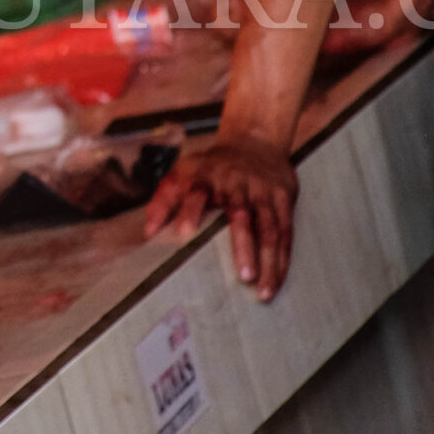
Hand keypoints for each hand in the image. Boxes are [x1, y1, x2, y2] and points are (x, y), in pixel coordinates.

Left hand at [145, 136, 299, 300]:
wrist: (254, 141)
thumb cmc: (212, 167)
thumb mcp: (184, 172)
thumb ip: (164, 200)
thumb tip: (148, 233)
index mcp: (207, 176)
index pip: (196, 191)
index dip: (189, 210)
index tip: (183, 234)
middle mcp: (236, 184)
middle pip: (241, 215)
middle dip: (243, 246)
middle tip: (243, 277)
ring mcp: (262, 192)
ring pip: (269, 227)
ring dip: (268, 260)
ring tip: (263, 291)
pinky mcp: (283, 199)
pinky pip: (285, 231)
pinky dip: (283, 258)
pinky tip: (277, 280)